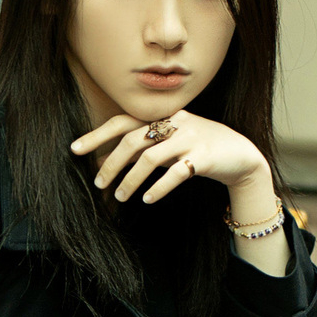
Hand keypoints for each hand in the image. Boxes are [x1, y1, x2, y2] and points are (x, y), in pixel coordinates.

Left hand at [71, 110, 273, 214]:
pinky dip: (159, 187)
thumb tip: (110, 159)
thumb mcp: (172, 141)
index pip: (123, 121)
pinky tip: (147, 200)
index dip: (97, 134)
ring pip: (151, 158)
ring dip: (131, 180)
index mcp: (164, 116)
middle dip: (111, 162)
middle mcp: (175, 123)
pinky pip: (176, 173)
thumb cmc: (200, 149)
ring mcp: (191, 138)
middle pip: (133, 140)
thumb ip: (146, 145)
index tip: (75, 148)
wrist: (241, 156)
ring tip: (120, 196)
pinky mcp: (204, 158)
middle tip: (99, 184)